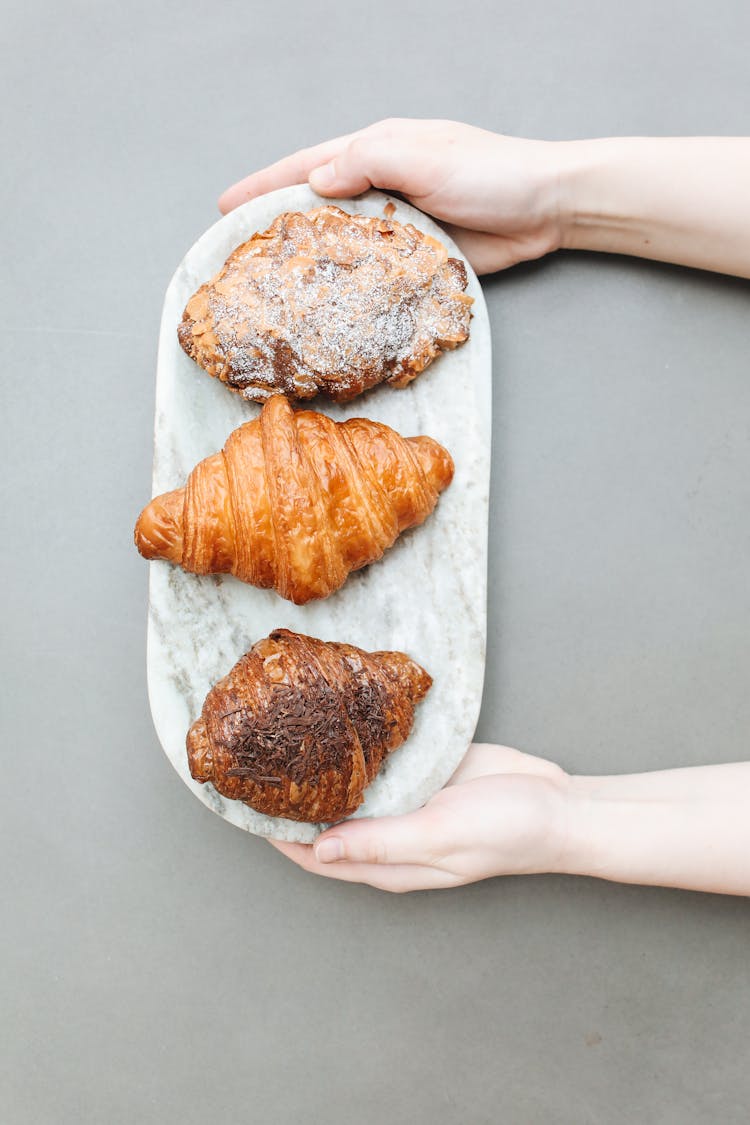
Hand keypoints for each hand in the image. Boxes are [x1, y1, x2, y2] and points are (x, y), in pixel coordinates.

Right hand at [218, 119, 564, 273]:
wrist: (547, 208)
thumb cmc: (493, 172)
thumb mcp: (424, 156)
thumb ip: (369, 162)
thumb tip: (316, 181)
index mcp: (380, 152)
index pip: (309, 166)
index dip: (267, 185)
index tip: (227, 205)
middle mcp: (384, 186)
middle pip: (318, 207)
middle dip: (279, 227)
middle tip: (239, 257)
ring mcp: (399, 225)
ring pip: (343, 245)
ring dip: (311, 263)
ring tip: (273, 287)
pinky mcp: (417, 259)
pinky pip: (373, 273)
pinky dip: (350, 286)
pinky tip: (330, 305)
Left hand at [268, 744, 570, 892]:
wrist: (557, 802)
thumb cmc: (504, 831)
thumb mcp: (439, 838)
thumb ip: (380, 843)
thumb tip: (317, 849)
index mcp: (386, 860)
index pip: (313, 852)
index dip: (275, 833)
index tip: (240, 802)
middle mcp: (388, 831)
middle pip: (324, 815)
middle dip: (290, 792)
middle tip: (254, 751)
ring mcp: (405, 798)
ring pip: (349, 782)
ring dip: (320, 762)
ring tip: (282, 727)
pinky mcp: (422, 768)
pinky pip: (381, 756)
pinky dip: (358, 741)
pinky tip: (337, 714)